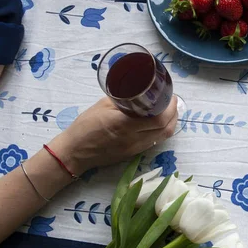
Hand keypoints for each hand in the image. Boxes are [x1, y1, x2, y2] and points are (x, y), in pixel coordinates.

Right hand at [49, 97, 177, 173]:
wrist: (74, 152)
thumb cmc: (85, 126)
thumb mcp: (102, 106)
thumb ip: (122, 100)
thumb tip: (138, 92)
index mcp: (125, 125)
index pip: (159, 119)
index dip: (170, 108)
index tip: (171, 96)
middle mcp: (134, 139)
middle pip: (166, 130)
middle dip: (174, 115)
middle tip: (172, 102)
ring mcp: (135, 149)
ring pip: (162, 138)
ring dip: (170, 124)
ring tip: (169, 111)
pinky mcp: (133, 154)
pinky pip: (153, 142)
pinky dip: (160, 132)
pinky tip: (159, 123)